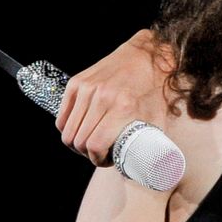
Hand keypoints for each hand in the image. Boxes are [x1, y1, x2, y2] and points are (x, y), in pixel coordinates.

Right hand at [56, 29, 175, 165]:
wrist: (149, 54)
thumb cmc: (155, 88)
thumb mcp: (158, 117)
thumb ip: (151, 142)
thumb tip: (148, 166)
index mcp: (123, 107)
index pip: (95, 144)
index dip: (97, 159)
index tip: (106, 160)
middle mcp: (102, 97)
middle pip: (79, 141)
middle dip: (88, 154)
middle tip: (99, 153)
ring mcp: (86, 88)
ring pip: (68, 131)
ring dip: (77, 143)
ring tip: (91, 143)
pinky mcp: (76, 83)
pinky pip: (62, 117)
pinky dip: (68, 129)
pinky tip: (81, 130)